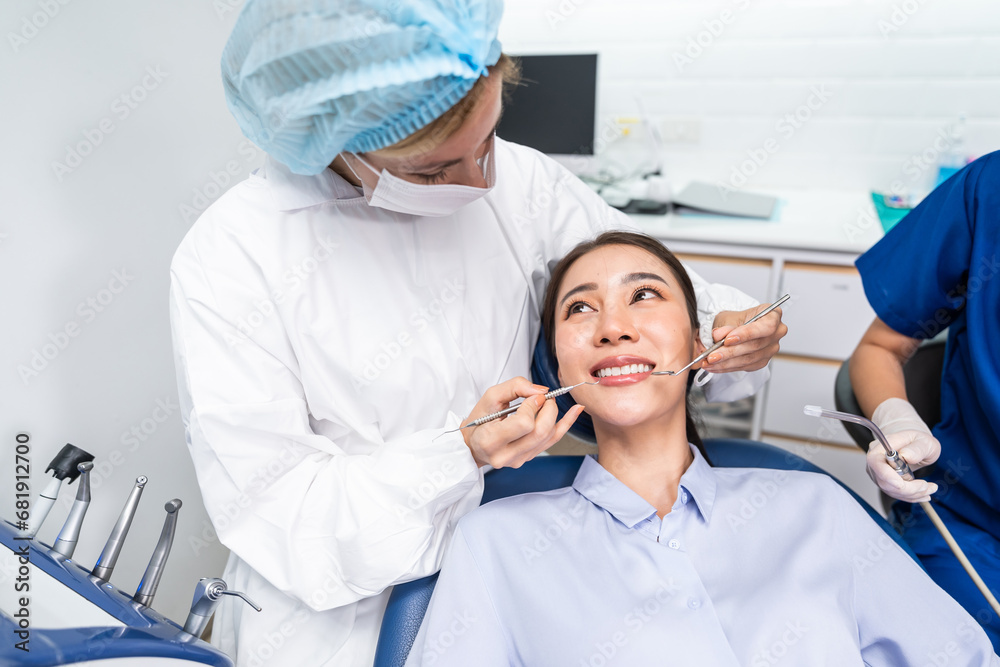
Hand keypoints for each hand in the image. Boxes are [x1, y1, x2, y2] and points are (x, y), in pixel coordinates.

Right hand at [462, 377, 584, 468]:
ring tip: (549, 402)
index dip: (532, 406)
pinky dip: (566, 424)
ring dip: (555, 414)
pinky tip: (576, 410)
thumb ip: (515, 387)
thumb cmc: (479, 420)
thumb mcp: (490, 397)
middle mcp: (505, 455)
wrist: (473, 444)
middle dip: (549, 409)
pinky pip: (552, 441)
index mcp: (491, 441)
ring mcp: (518, 460)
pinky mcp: (528, 458)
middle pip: (540, 432)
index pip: (523, 424)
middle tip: (544, 397)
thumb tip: (541, 391)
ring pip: (548, 437)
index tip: (532, 396)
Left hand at [701, 303, 786, 372]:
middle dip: (730, 352)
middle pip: (755, 345)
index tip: (728, 340)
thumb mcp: (728, 317)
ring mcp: (771, 349)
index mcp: (773, 315)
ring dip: (726, 363)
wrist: (735, 327)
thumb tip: (718, 336)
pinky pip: (745, 367)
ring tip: (709, 362)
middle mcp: (777, 333)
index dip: (747, 334)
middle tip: (712, 356)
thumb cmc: (736, 319)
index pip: (766, 327)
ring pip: (749, 359)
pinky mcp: (762, 361)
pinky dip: (727, 367)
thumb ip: (725, 326)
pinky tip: (715, 366)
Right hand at [866, 431, 940, 501]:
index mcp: (882, 446)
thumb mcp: (925, 442)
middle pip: (884, 481)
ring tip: (931, 488)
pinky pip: (895, 494)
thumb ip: (916, 449)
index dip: (886, 475)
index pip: (875, 462)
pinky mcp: (884, 482)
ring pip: (891, 491)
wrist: (915, 446)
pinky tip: (924, 492)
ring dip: (913, 494)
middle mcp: (876, 460)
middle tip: (928, 486)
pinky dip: (911, 496)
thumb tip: (906, 456)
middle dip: (907, 489)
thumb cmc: (919, 442)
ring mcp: (878, 473)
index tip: (902, 484)